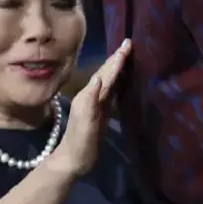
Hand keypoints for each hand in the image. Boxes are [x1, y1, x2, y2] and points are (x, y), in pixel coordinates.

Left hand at [50, 38, 131, 175]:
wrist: (73, 160)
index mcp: (87, 96)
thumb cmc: (80, 143)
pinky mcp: (101, 112)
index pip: (105, 74)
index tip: (126, 46)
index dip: (116, 61)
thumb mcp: (86, 123)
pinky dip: (118, 81)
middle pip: (106, 73)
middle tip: (129, 43)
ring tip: (127, 54)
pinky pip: (111, 91)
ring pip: (109, 80)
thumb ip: (91, 100)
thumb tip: (99, 78)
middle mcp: (91, 96)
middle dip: (117, 59)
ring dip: (118, 67)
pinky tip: (123, 78)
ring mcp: (96, 103)